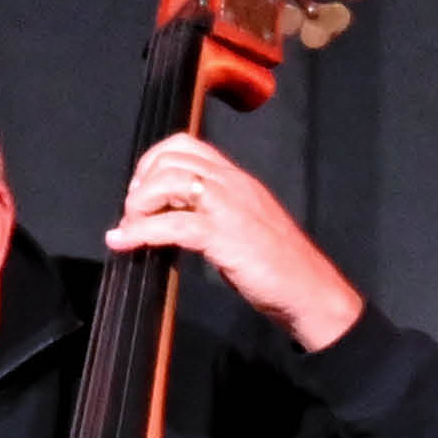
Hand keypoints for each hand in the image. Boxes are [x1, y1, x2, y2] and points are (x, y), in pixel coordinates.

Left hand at [107, 135, 364, 349]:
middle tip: (132, 213)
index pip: (186, 145)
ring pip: (169, 183)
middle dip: (140, 184)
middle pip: (171, 160)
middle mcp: (233, 183)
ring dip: (138, 205)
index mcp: (238, 179)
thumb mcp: (243, 226)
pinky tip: (126, 243)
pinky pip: (173, 224)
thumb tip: (168, 216)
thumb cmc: (280, 267)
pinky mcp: (225, 236)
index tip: (141, 190)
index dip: (152, 161)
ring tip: (130, 228)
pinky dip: (141, 232)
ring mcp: (229, 207)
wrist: (312, 292)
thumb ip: (211, 213)